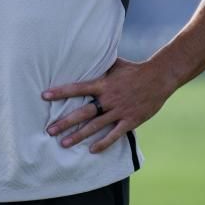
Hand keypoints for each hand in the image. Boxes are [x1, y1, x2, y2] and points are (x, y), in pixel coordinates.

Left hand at [42, 58, 173, 153]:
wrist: (159, 78)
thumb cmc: (135, 70)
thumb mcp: (115, 64)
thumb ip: (100, 64)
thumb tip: (84, 53)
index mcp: (103, 84)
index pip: (77, 88)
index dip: (60, 92)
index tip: (44, 96)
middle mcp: (108, 99)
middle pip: (83, 112)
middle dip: (65, 122)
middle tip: (49, 130)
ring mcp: (119, 111)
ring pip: (95, 126)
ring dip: (79, 135)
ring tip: (63, 143)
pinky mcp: (130, 121)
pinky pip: (114, 134)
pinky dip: (103, 143)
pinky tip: (92, 150)